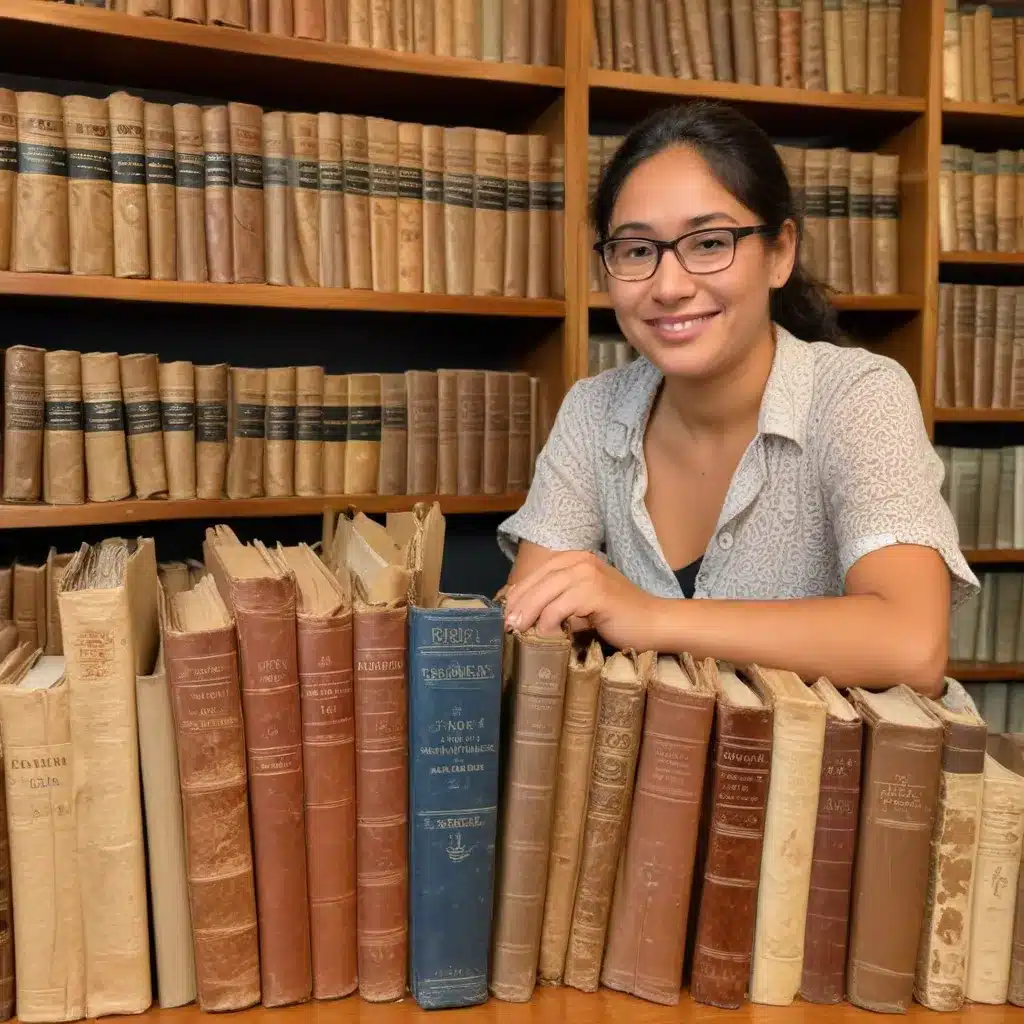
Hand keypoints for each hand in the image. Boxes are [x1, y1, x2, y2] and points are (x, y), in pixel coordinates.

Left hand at [502, 550, 662, 650]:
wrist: (654, 623)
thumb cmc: (618, 616)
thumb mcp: (582, 601)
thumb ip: (559, 598)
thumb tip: (523, 612)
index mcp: (576, 559)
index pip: (538, 573)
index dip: (519, 593)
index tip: (505, 614)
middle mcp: (582, 561)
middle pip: (539, 581)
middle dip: (519, 605)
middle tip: (506, 626)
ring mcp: (590, 574)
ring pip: (546, 593)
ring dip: (529, 614)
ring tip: (519, 632)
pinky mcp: (597, 592)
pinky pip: (561, 607)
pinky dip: (549, 622)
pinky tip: (545, 635)